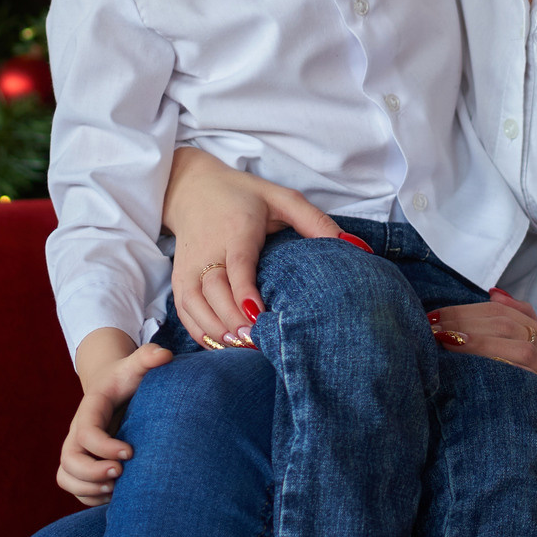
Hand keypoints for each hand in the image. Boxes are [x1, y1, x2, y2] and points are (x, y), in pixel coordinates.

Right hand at [58, 329, 171, 505]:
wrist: (113, 386)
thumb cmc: (127, 377)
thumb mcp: (136, 364)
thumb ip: (148, 357)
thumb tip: (165, 355)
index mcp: (90, 409)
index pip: (85, 433)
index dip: (105, 447)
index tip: (131, 452)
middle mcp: (77, 431)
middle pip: (69, 459)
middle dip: (92, 472)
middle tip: (121, 474)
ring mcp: (77, 449)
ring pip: (65, 477)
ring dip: (88, 488)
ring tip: (116, 489)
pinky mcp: (81, 463)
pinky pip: (74, 487)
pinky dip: (90, 496)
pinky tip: (115, 494)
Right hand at [162, 146, 347, 349]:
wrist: (191, 189)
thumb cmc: (244, 196)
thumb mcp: (282, 198)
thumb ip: (316, 222)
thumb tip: (357, 247)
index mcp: (235, 229)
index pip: (237, 265)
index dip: (244, 292)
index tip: (256, 316)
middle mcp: (207, 250)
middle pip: (214, 291)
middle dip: (232, 320)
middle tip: (256, 343)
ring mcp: (189, 266)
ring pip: (195, 304)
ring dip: (216, 330)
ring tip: (241, 348)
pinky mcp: (179, 279)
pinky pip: (185, 312)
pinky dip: (200, 332)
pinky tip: (221, 346)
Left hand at [430, 290, 536, 481]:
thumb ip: (520, 324)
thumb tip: (494, 294)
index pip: (500, 310)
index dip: (465, 310)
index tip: (434, 316)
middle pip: (503, 320)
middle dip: (462, 320)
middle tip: (429, 326)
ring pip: (513, 338)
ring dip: (473, 337)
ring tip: (442, 340)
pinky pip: (525, 366)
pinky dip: (496, 358)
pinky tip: (469, 359)